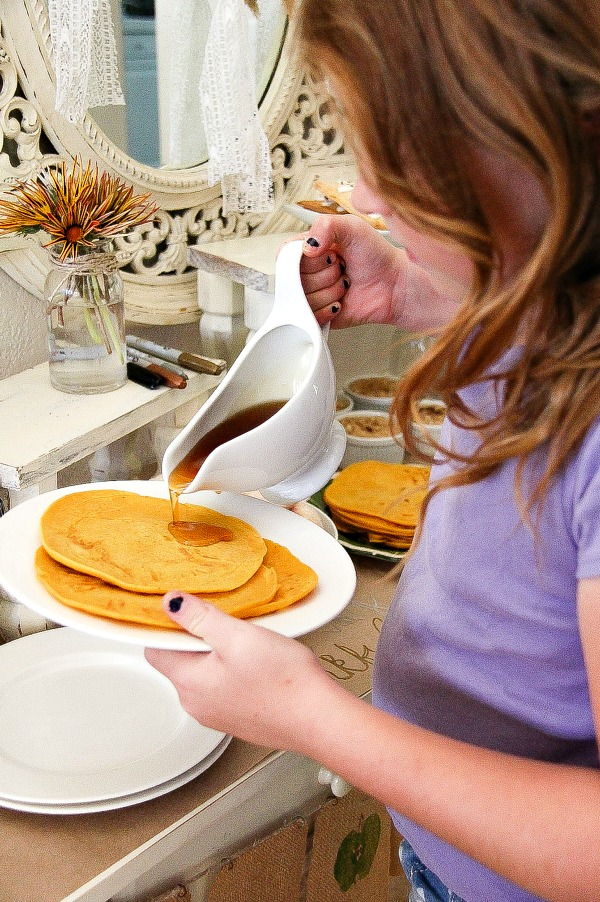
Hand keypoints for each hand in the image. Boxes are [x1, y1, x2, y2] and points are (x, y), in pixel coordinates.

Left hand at [145, 593, 333, 750]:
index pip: (155, 649)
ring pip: (202, 674)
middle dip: (194, 637)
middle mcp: (196, 703)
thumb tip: (171, 603)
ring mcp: (216, 714)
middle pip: (178, 661)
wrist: (318, 718)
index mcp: (188, 683)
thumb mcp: (238, 637)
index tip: (184, 608)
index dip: (165, 625)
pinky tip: (255, 661)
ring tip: (243, 639)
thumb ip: (200, 618)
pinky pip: (222, 687)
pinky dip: (230, 670)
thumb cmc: (282, 680)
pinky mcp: (237, 717)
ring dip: (215, 653)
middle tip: (222, 619)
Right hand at [290, 215, 407, 328]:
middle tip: (341, 268)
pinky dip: (327, 310)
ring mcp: (312, 295)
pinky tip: (341, 302)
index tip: (328, 254)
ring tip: (344, 284)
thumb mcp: (352, 227)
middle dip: (325, 274)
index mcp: (309, 248)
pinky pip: (310, 317)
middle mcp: (308, 272)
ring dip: (330, 291)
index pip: (286, 255)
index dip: (307, 258)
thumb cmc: (376, 255)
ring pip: (303, 299)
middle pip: (294, 280)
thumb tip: (307, 247)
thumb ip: (325, 225)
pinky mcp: (319, 316)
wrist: (394, 284)